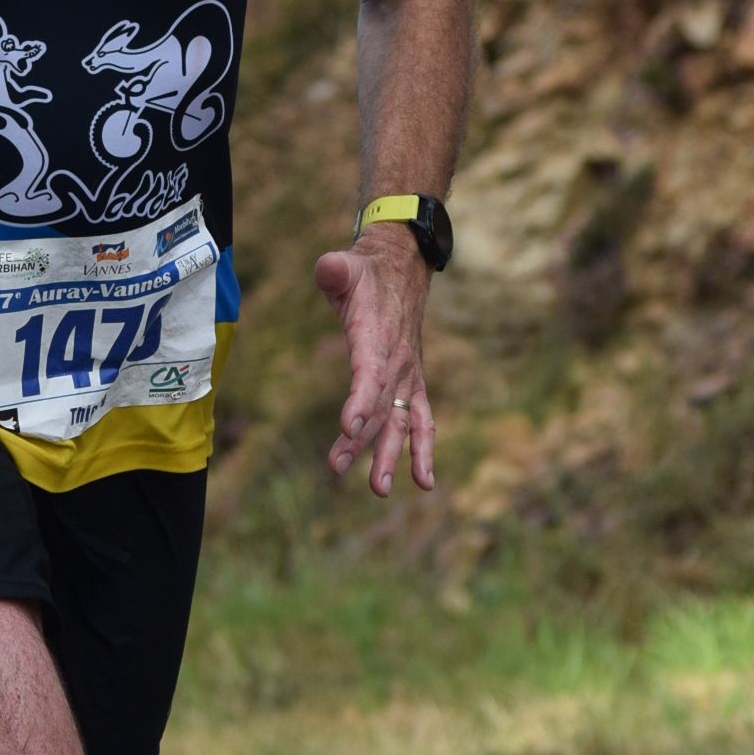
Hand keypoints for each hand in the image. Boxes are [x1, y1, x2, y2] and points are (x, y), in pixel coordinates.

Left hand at [314, 230, 435, 495]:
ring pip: (400, 422)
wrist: (402, 270)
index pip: (370, 373)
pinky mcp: (412, 385)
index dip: (361, 401)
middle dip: (362, 441)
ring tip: (378, 489)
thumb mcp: (346, 265)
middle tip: (337, 467)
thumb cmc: (365, 274)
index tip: (348, 426)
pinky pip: (421, 421)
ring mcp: (408, 377)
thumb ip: (335, 269)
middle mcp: (398, 362)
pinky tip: (424, 482)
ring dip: (390, 456)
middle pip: (381, 408)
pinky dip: (423, 449)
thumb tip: (329, 268)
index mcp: (378, 338)